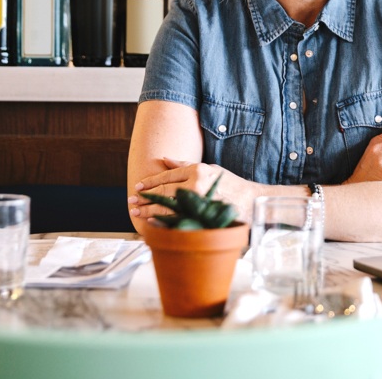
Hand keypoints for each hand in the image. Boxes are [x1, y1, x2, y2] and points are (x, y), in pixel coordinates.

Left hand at [128, 158, 261, 222]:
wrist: (250, 202)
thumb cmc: (230, 184)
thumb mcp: (210, 169)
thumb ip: (186, 165)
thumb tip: (164, 159)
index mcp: (198, 171)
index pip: (168, 176)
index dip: (151, 181)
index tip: (139, 186)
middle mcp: (196, 185)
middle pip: (164, 191)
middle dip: (145, 197)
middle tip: (131, 200)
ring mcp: (198, 203)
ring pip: (166, 207)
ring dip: (148, 210)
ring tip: (136, 212)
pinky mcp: (200, 217)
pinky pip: (176, 220)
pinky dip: (161, 221)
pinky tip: (150, 223)